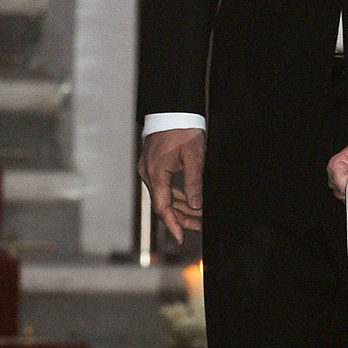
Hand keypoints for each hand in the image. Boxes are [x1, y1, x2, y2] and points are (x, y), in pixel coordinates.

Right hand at [138, 128, 205, 244]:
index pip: (162, 207)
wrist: (171, 109)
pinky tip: (188, 202)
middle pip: (163, 204)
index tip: (181, 238)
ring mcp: (148, 169)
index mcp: (155, 173)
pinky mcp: (152, 165)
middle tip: (200, 227)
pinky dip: (175, 195)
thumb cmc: (183, 130)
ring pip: (163, 196)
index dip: (173, 224)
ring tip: (198, 218)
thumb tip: (196, 206)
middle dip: (181, 218)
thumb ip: (194, 182)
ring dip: (179, 207)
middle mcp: (148, 174)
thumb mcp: (194, 156)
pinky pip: (163, 186)